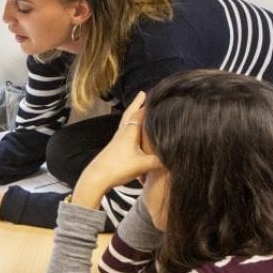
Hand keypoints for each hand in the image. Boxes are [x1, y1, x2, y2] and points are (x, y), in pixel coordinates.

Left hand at [72, 91, 162, 208]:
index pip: (140, 113)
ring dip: (132, 115)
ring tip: (137, 110)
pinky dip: (128, 127)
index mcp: (129, 132)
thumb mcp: (143, 165)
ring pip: (125, 123)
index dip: (148, 104)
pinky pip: (123, 132)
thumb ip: (160, 160)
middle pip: (129, 114)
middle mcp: (122, 133)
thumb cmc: (118, 168)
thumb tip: (176, 156)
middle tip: (142, 94)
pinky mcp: (113, 149)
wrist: (96, 178)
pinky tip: (130, 132)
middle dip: (137, 104)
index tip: (156, 95)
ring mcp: (116, 141)